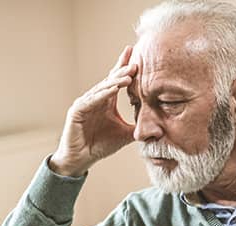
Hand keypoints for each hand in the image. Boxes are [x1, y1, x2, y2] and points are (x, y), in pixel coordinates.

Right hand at [50, 46, 137, 175]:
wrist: (81, 160)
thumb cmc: (99, 146)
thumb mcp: (125, 135)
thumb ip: (138, 127)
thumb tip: (158, 126)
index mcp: (106, 102)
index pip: (117, 81)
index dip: (125, 68)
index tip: (137, 55)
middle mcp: (95, 99)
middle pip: (110, 80)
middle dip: (123, 69)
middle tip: (136, 60)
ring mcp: (85, 103)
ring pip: (102, 88)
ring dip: (116, 81)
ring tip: (129, 74)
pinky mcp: (77, 111)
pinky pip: (92, 100)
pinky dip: (103, 94)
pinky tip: (114, 88)